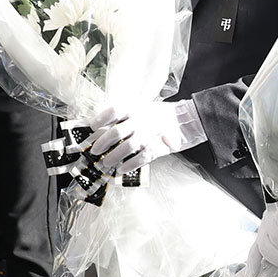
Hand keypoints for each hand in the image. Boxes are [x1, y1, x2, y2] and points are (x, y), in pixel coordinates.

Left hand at [87, 100, 205, 170]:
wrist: (185, 119)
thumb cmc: (158, 114)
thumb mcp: (142, 107)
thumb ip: (124, 115)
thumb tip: (97, 125)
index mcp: (137, 107)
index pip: (115, 110)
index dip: (101, 118)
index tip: (92, 126)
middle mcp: (142, 119)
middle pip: (117, 131)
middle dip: (103, 142)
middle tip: (94, 150)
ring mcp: (150, 134)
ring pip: (128, 146)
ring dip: (114, 156)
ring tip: (106, 162)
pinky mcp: (158, 146)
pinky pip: (142, 157)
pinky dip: (130, 164)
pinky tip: (121, 169)